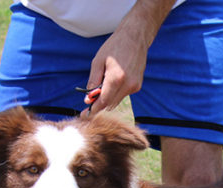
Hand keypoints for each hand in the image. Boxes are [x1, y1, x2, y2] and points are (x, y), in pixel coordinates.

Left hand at [82, 0, 175, 115]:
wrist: (135, 37)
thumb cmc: (114, 47)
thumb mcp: (98, 61)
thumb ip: (93, 81)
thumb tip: (88, 99)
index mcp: (116, 78)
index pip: (103, 102)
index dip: (93, 110)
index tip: (84, 115)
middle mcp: (128, 85)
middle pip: (110, 104)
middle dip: (99, 105)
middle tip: (88, 103)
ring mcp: (134, 86)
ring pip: (116, 101)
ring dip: (107, 98)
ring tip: (102, 85)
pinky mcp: (138, 86)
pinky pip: (123, 95)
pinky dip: (115, 92)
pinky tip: (114, 80)